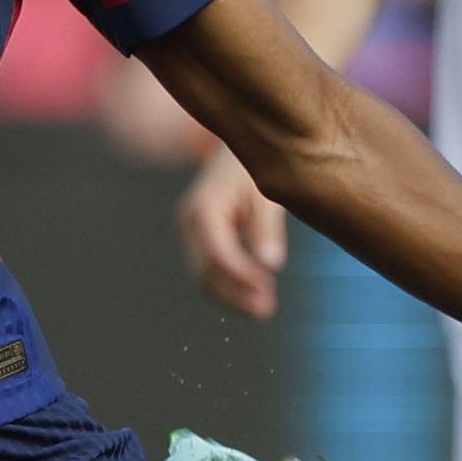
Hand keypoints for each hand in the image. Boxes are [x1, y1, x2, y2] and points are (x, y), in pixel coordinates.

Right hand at [177, 144, 290, 317]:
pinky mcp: (197, 237)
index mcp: (204, 209)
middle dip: (235, 296)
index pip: (218, 255)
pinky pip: (207, 269)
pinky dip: (228, 286)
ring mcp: (190, 230)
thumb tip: (272, 265)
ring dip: (231, 296)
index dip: (241, 279)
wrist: (235, 149)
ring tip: (264, 308)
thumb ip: (267, 228)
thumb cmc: (255, 167)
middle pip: (205, 272)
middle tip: (267, 311)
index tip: (267, 294)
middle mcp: (190, 221)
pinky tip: (254, 293)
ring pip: (203, 276)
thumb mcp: (266, 193)